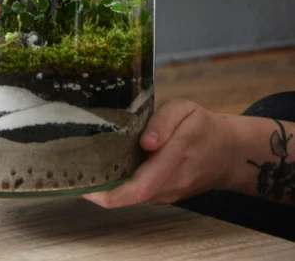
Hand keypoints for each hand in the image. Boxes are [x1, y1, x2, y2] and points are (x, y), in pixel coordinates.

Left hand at [84, 99, 235, 207]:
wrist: (229, 152)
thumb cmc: (203, 127)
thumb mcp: (186, 110)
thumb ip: (164, 121)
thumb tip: (146, 142)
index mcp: (176, 157)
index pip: (140, 185)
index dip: (111, 192)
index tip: (87, 188)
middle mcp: (171, 182)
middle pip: (131, 195)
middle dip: (102, 190)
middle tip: (76, 174)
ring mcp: (169, 193)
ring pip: (134, 196)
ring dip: (111, 187)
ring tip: (89, 167)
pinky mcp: (166, 195)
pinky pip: (140, 193)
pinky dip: (123, 186)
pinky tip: (110, 169)